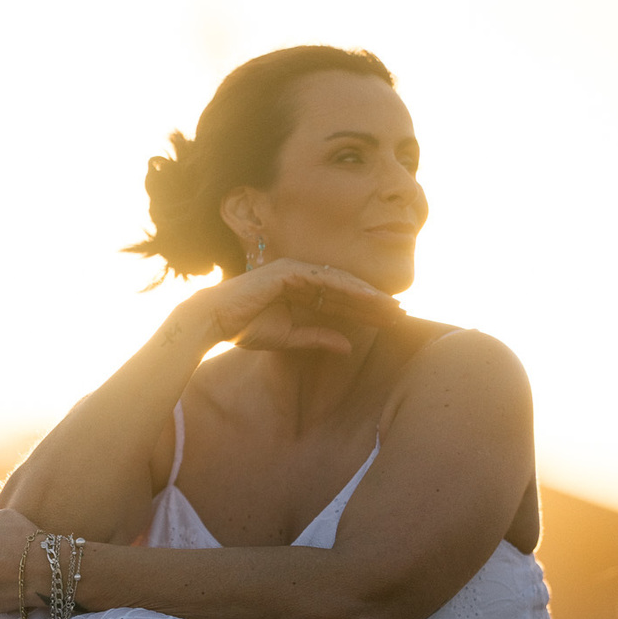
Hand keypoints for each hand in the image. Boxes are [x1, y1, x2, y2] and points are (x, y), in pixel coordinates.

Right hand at [196, 260, 404, 355]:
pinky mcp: (289, 272)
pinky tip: (368, 298)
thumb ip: (318, 338)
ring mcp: (296, 271)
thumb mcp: (290, 338)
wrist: (216, 320)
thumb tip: (348, 347)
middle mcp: (302, 277)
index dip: (366, 311)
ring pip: (341, 283)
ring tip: (391, 306)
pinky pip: (325, 280)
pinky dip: (348, 288)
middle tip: (401, 312)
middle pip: (347, 290)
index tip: (390, 321)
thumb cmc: (246, 328)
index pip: (341, 301)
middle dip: (374, 302)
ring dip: (367, 294)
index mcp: (301, 292)